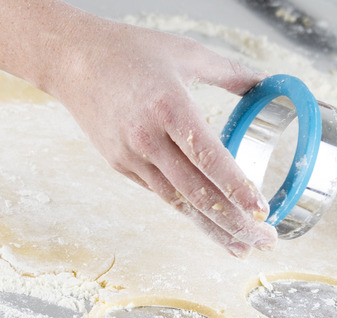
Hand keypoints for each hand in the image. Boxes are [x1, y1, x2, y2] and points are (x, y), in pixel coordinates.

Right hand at [47, 20, 276, 257]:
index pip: (209, 156)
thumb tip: (266, 80)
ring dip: (213, 228)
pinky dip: (188, 212)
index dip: (236, 187)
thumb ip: (230, 72)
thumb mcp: (186, 52)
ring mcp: (131, 156)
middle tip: (265, 240)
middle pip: (197, 192)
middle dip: (234, 222)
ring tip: (243, 246)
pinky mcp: (120, 166)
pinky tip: (211, 224)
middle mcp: (147, 137)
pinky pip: (162, 194)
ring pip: (179, 202)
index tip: (261, 210)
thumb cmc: (130, 51)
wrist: (71, 59)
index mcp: (168, 106)